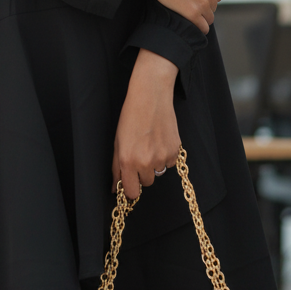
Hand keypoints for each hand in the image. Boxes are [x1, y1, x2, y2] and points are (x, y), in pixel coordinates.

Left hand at [112, 49, 181, 199]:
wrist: (150, 97)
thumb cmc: (131, 117)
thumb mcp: (117, 142)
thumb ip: (116, 167)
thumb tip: (115, 189)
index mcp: (128, 161)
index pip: (131, 192)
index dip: (131, 188)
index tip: (131, 182)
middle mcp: (145, 162)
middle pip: (146, 183)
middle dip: (142, 173)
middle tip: (140, 153)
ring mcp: (162, 158)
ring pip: (158, 172)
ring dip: (154, 163)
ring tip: (150, 143)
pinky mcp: (174, 151)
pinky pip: (169, 163)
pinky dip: (166, 156)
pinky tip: (160, 140)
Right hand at [133, 0, 226, 33]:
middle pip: (213, 7)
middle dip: (203, 6)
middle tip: (186, 1)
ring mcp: (202, 3)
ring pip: (209, 18)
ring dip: (200, 17)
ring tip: (186, 11)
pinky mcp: (191, 13)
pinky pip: (203, 27)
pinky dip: (199, 27)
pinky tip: (190, 22)